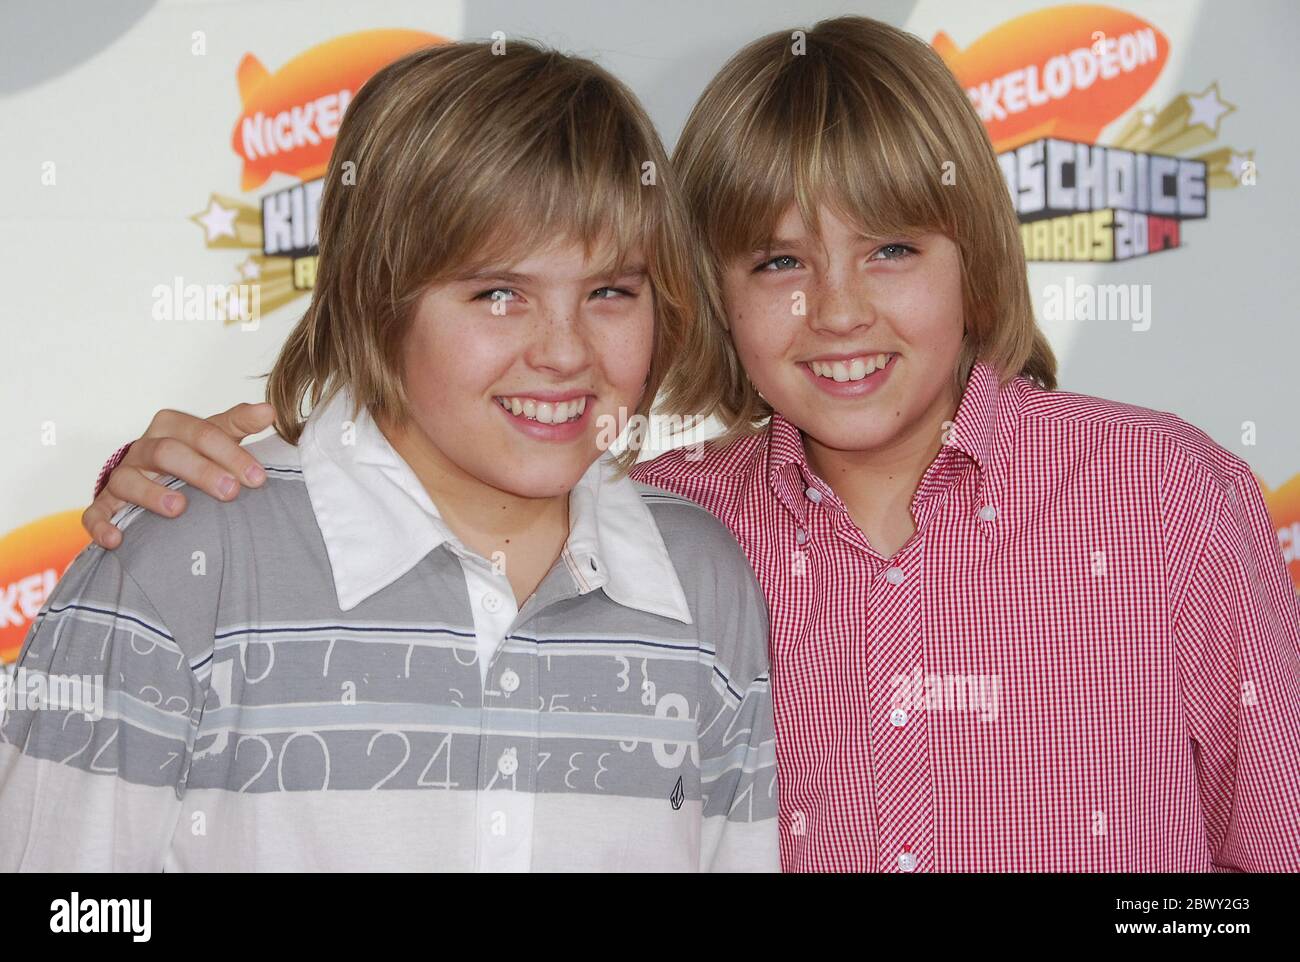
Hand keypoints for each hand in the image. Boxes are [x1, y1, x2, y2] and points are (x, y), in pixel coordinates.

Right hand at [82, 402, 276, 548]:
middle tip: (230, 492)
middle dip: (200, 472)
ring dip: (151, 494)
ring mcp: (122, 475)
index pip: (203, 433)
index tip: (258, 478)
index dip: (231, 454)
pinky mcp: (105, 503)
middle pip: (167, 453)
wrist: (155, 472)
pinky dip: (102, 525)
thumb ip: (240, 423)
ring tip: (178, 509)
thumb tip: (268, 410)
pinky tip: (117, 540)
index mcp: (172, 427)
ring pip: (128, 479)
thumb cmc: (195, 453)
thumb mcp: (218, 435)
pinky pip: (96, 512)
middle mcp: (144, 448)